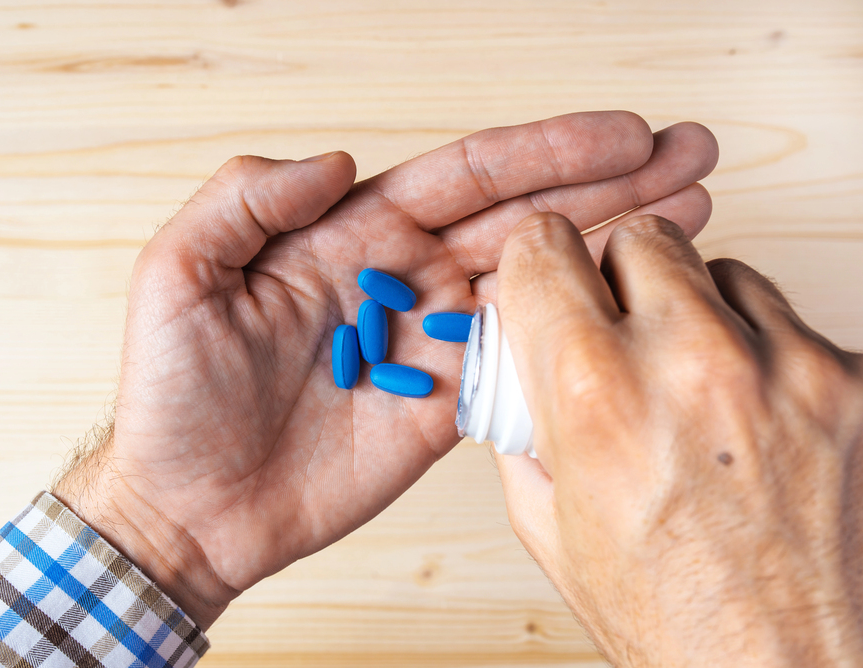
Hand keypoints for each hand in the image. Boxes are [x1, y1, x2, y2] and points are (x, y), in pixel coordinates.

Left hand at [52, 112, 718, 627]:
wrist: (189, 506)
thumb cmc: (171, 395)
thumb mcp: (179, 276)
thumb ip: (247, 200)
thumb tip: (338, 161)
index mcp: (350, 235)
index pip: (466, 176)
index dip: (546, 151)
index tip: (621, 134)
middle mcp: (403, 276)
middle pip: (525, 215)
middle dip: (610, 183)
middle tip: (688, 153)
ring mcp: (430, 341)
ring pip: (539, 278)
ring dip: (614, 242)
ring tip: (691, 207)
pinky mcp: (444, 404)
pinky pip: (522, 359)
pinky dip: (579, 327)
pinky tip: (631, 297)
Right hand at [496, 212, 862, 666]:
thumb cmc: (683, 630)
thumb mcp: (556, 533)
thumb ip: (526, 430)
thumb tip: (523, 367)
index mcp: (599, 396)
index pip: (546, 248)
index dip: (539, 264)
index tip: (551, 277)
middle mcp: (699, 363)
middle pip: (645, 238)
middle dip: (625, 279)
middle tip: (630, 335)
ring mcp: (800, 368)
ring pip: (732, 276)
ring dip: (709, 320)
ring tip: (710, 398)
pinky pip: (807, 335)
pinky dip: (782, 369)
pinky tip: (774, 435)